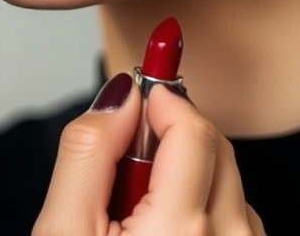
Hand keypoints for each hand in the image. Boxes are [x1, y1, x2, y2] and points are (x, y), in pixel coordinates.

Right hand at [34, 74, 264, 234]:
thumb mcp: (62, 233)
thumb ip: (88, 154)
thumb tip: (117, 95)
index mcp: (180, 230)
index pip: (191, 129)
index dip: (163, 97)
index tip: (145, 78)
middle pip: (215, 149)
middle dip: (173, 134)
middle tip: (125, 157)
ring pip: (229, 184)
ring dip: (190, 173)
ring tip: (136, 213)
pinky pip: (236, 221)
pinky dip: (205, 209)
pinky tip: (163, 235)